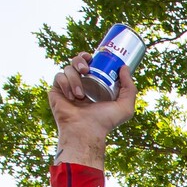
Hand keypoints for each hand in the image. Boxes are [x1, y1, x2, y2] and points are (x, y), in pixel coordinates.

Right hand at [48, 52, 134, 167]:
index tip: (93, 56)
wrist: (86, 130)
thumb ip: (129, 88)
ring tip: (81, 95)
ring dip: (75, 79)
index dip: (89, 57)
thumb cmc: (105, 122)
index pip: (90, 64)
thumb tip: (124, 67)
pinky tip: (71, 96)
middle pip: (76, 61)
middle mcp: (80, 84)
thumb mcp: (125, 106)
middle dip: (80, 60)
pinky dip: (65, 84)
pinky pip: (58, 77)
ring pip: (67, 68)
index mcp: (94, 85)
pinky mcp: (56, 91)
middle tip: (86, 70)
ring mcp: (67, 87)